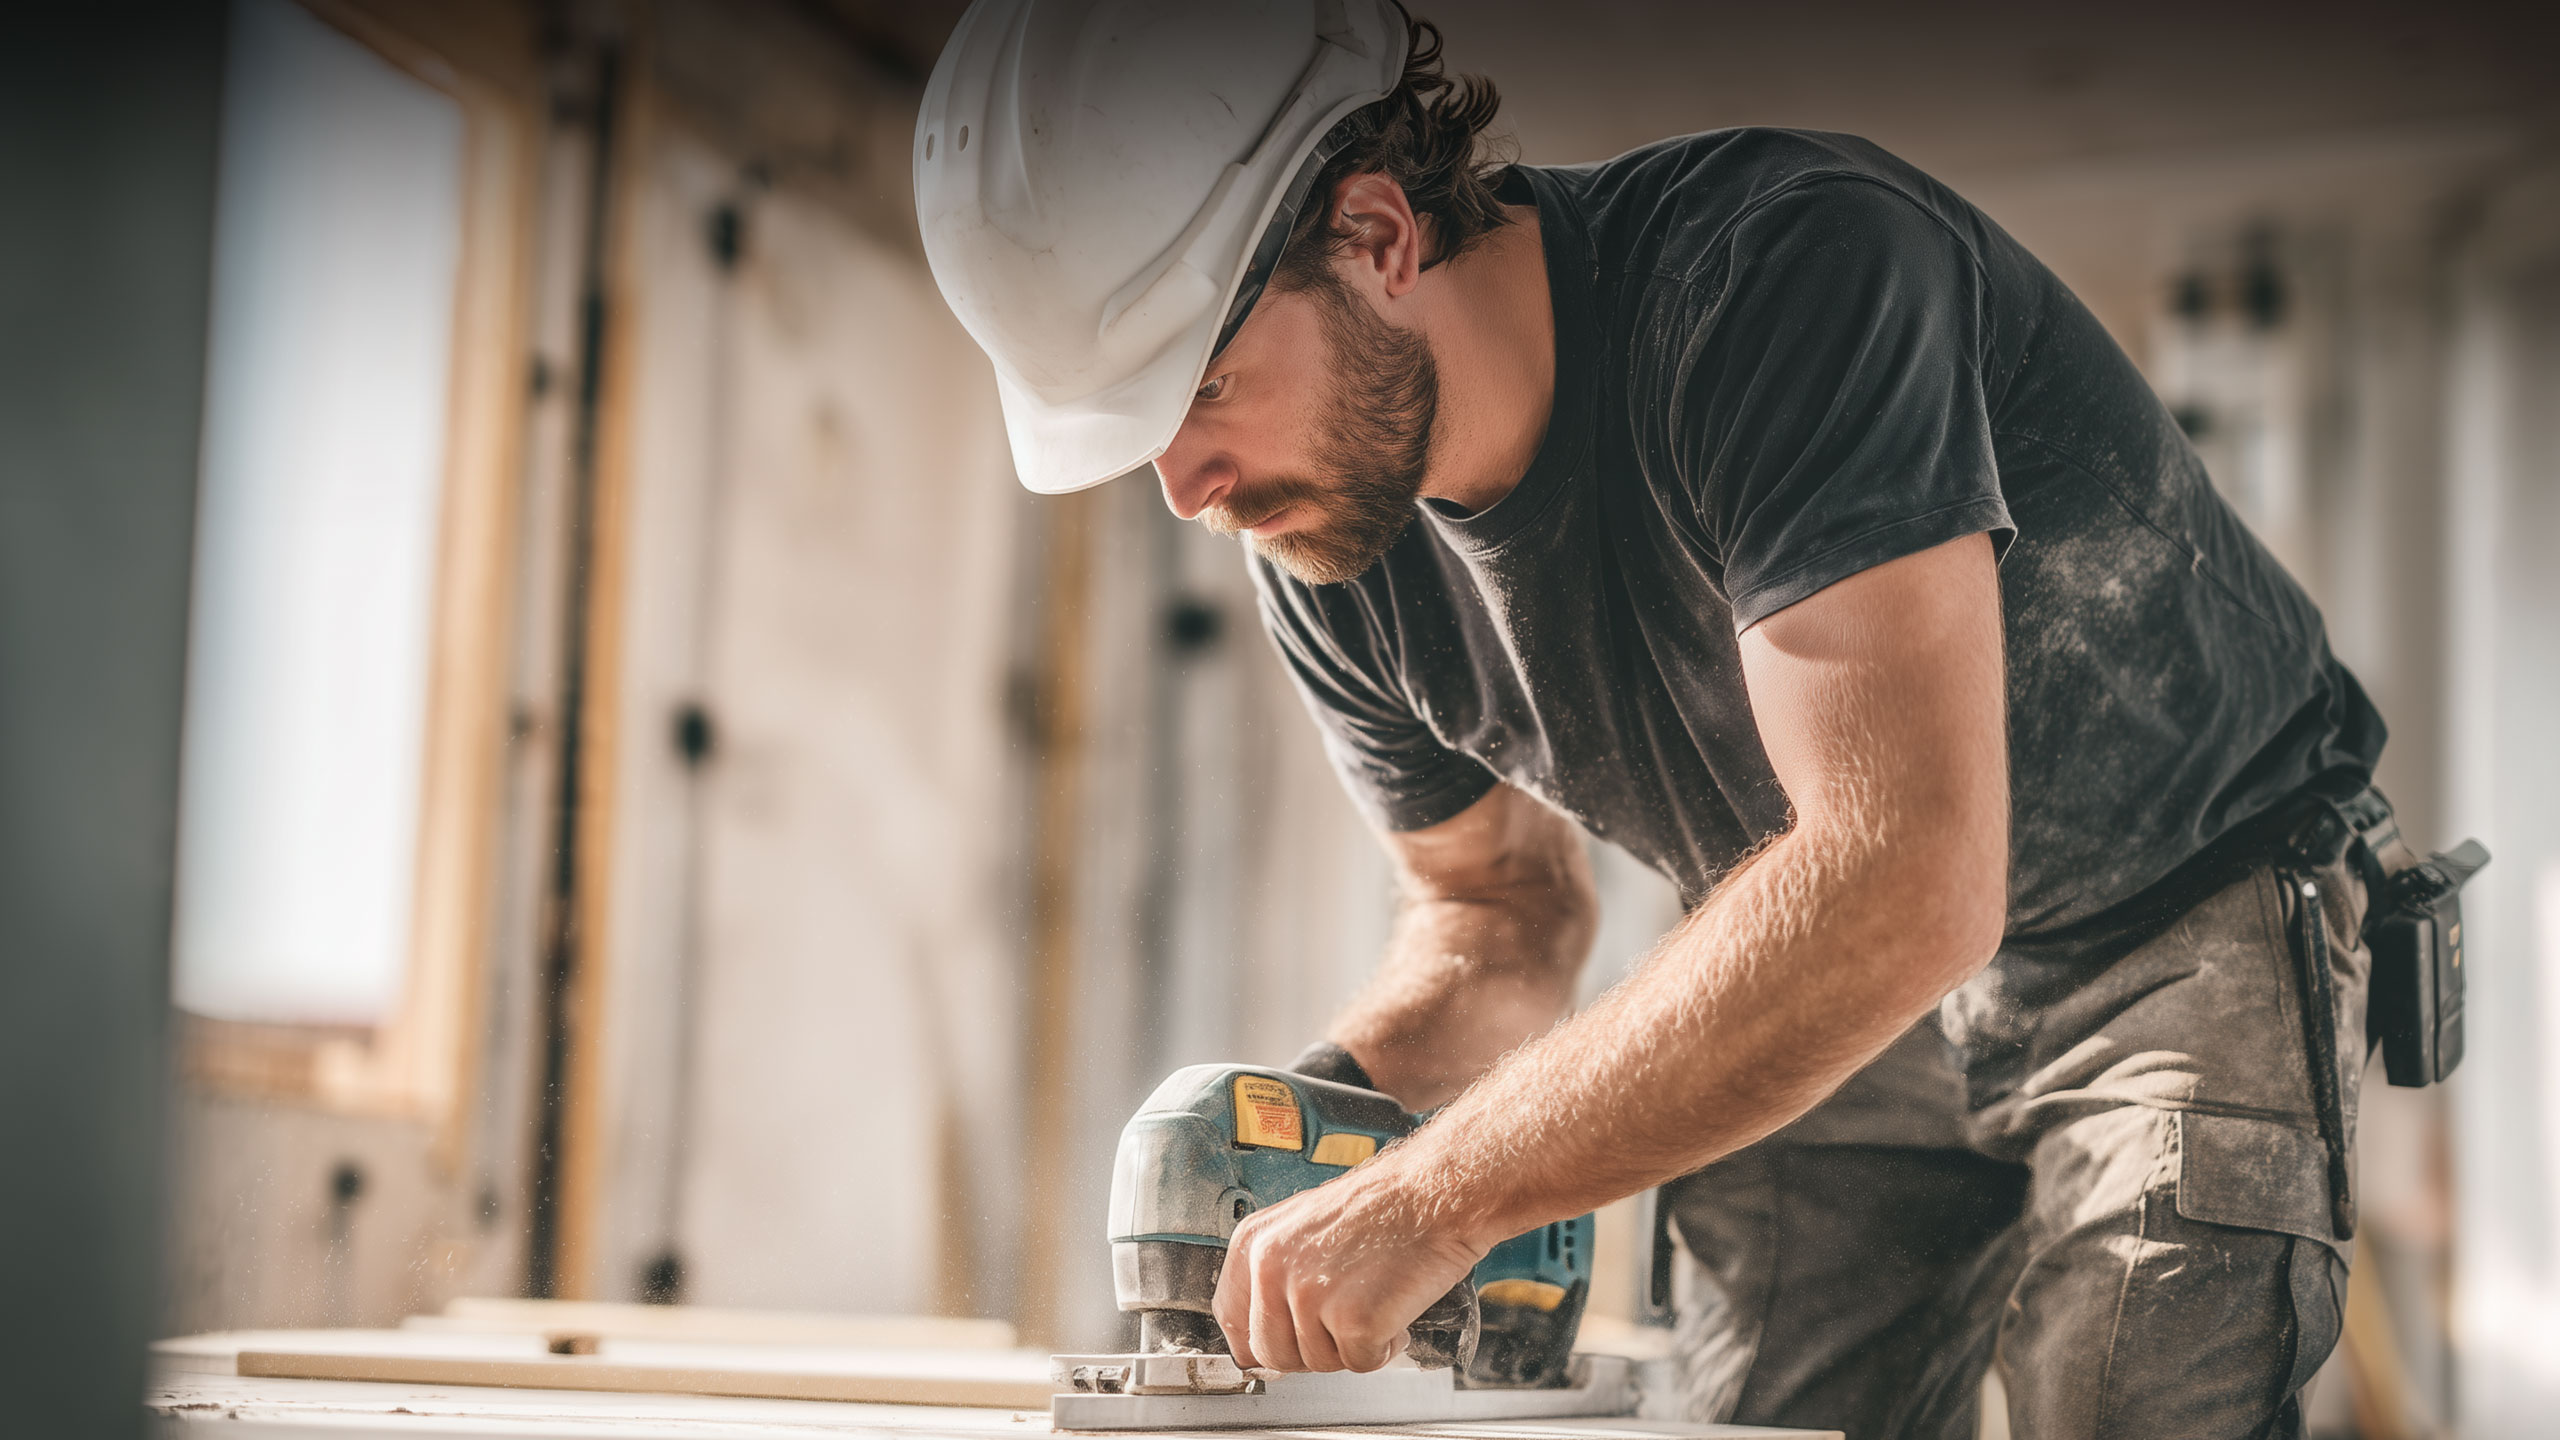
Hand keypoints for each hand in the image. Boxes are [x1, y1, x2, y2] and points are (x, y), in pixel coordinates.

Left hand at [1211, 1160, 1488, 1372]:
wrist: (1435, 1191)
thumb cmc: (1384, 1206)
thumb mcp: (1304, 1227)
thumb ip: (1275, 1276)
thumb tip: (1262, 1338)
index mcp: (1254, 1242)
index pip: (1232, 1320)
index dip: (1264, 1340)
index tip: (1287, 1341)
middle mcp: (1271, 1267)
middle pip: (1272, 1354)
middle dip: (1314, 1347)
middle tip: (1346, 1316)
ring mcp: (1309, 1295)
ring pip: (1318, 1363)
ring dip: (1352, 1344)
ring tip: (1374, 1298)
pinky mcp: (1352, 1319)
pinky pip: (1360, 1363)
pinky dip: (1385, 1346)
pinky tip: (1393, 1308)